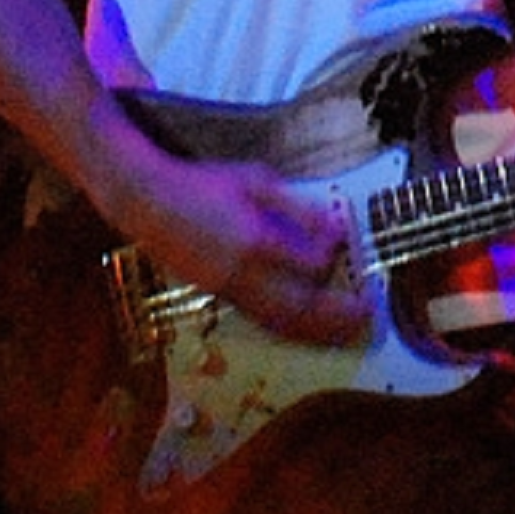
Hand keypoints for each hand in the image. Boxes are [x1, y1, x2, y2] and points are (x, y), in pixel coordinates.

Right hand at [135, 153, 370, 348]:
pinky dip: (290, 329)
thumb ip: (296, 207)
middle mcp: (244, 274)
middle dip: (337, 316)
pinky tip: (307, 328)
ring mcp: (229, 290)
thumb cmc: (203, 183)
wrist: (148, 203)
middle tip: (367, 316)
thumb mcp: (254, 180)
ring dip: (318, 332)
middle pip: (300, 307)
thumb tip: (335, 228)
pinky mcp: (218, 296)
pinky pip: (262, 321)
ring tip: (346, 333)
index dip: (332, 259)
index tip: (344, 246)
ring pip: (281, 322)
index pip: (309, 265)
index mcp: (256, 240)